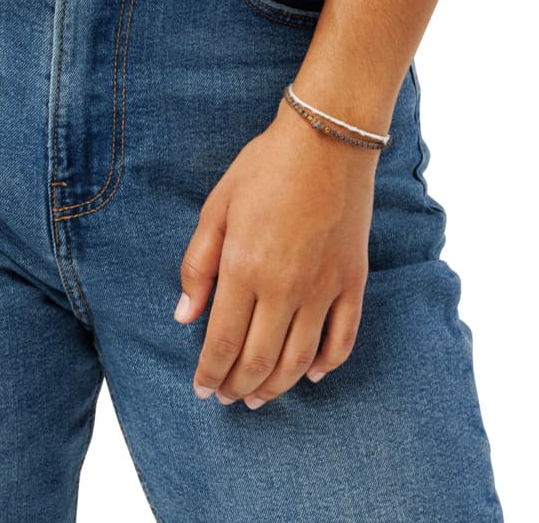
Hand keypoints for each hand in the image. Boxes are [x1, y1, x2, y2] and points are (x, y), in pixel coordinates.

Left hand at [174, 105, 377, 405]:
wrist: (327, 140)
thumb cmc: (265, 167)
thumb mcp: (217, 207)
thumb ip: (198, 265)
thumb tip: (185, 317)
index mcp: (244, 268)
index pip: (223, 343)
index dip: (210, 374)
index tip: (202, 388)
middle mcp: (285, 287)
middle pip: (259, 360)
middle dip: (238, 387)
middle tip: (226, 398)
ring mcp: (323, 288)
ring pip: (299, 360)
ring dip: (276, 386)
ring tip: (258, 397)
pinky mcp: (353, 281)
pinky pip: (342, 339)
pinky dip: (327, 365)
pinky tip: (312, 374)